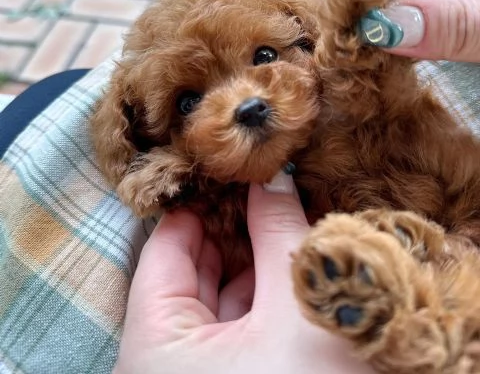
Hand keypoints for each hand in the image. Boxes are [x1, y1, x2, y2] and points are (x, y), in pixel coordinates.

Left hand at [114, 172, 371, 373]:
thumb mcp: (295, 305)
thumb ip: (278, 232)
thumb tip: (272, 176)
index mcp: (152, 345)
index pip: (165, 246)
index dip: (198, 201)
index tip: (229, 167)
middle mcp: (162, 361)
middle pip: (189, 269)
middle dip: (228, 228)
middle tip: (260, 185)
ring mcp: (194, 371)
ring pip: (215, 296)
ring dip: (247, 259)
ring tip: (276, 216)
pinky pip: (232, 324)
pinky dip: (255, 293)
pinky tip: (280, 263)